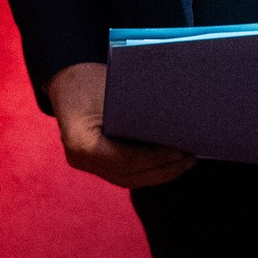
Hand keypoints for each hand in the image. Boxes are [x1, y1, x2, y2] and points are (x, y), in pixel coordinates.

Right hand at [49, 61, 194, 188]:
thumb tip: (178, 125)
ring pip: (127, 178)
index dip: (155, 159)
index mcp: (80, 140)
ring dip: (158, 173)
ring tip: (185, 163)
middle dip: (162, 170)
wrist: (67, 79)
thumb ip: (140, 111)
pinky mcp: (93, 162)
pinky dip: (147, 169)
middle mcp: (79, 158)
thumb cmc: (90, 79)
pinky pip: (123, 171)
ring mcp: (84, 163)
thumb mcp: (114, 89)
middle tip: (189, 160)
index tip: (180, 153)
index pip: (124, 159)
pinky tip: (168, 162)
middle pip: (127, 174)